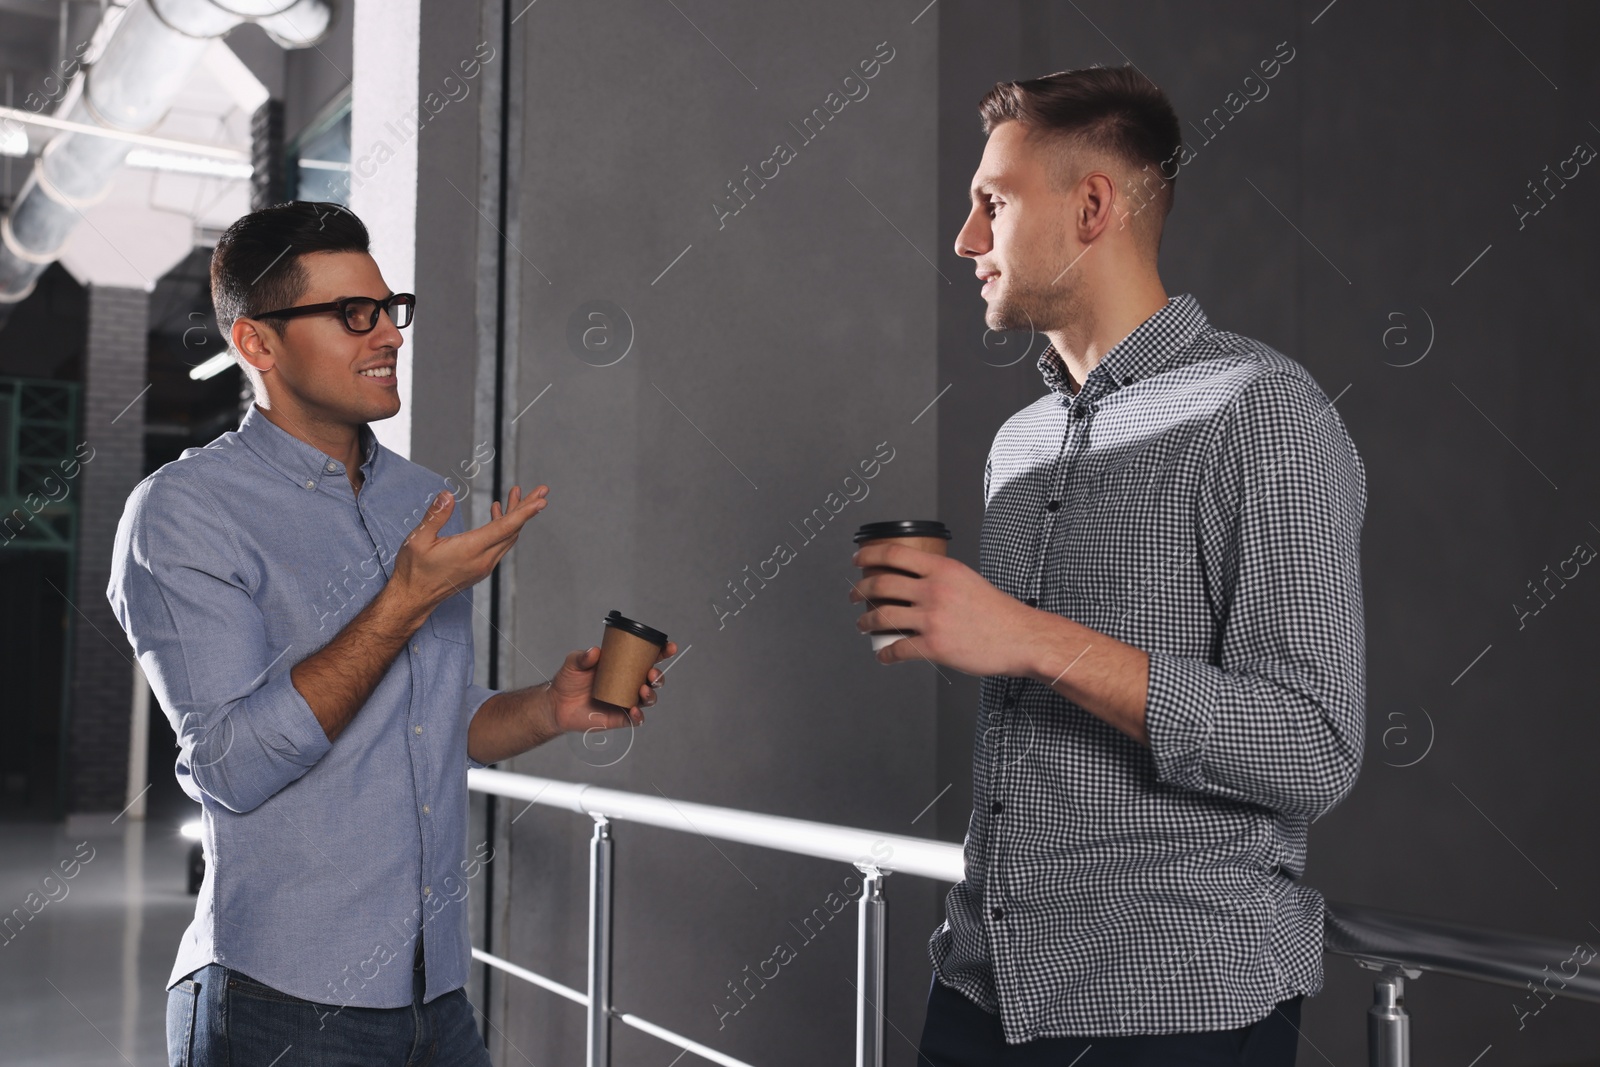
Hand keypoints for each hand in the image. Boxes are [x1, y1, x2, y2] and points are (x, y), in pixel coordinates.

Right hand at [390, 483, 547, 615]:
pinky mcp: (480, 568)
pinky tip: (497, 512)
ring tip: (518, 493)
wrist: (413, 598)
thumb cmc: (413, 569)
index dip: (524, 512)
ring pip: (507, 538)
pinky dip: (504, 527)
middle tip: (543, 490)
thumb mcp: (418, 540)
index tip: (542, 501)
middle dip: (528, 508)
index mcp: (470, 550)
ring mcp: (483, 566)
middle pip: (512, 530)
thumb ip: (435, 516)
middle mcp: (482, 560)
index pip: (504, 528)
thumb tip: (448, 495)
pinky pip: (499, 545)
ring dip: (515, 516)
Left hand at [546, 640, 679, 733]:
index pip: (646, 658)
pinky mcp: (620, 717)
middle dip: (659, 676)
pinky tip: (634, 710)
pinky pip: (636, 718)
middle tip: (651, 673)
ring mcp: (626, 700)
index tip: (669, 647)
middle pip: (653, 679)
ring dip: (651, 694)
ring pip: (648, 698)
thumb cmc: (568, 681)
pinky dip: (639, 715)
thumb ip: (583, 657)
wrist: (556, 705)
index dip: (661, 652)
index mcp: (622, 666)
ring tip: (643, 689)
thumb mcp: (574, 663)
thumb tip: (595, 652)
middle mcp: (628, 683)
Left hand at [849, 543, 1037, 675]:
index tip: (858, 560)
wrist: (1020, 638)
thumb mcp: (966, 580)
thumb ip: (940, 577)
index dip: (869, 554)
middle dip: (860, 590)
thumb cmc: (997, 611)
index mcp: (943, 569)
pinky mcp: (935, 646)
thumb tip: (913, 580)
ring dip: (865, 622)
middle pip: (881, 584)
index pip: (895, 553)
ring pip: (883, 617)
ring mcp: (933, 619)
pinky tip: (883, 655)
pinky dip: (885, 654)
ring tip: (862, 625)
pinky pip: (898, 649)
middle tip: (855, 595)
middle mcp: (934, 590)